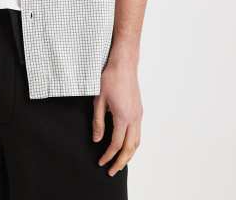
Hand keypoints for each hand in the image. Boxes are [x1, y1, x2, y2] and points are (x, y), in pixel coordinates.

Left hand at [92, 60, 142, 175]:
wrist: (124, 64)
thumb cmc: (109, 78)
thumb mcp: (98, 100)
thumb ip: (98, 122)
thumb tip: (96, 139)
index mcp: (123, 117)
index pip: (115, 144)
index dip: (108, 155)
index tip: (100, 162)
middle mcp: (134, 118)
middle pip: (130, 148)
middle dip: (121, 162)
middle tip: (112, 171)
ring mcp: (139, 114)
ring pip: (137, 142)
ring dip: (129, 155)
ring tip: (120, 163)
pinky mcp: (139, 110)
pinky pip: (138, 133)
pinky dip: (133, 144)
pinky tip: (126, 145)